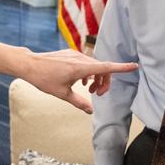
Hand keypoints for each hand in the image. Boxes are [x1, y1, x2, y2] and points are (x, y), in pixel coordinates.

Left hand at [22, 50, 136, 112]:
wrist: (29, 65)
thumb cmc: (44, 79)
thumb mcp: (62, 94)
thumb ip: (79, 102)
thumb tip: (90, 110)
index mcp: (81, 68)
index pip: (106, 67)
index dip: (121, 67)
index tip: (134, 66)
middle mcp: (80, 59)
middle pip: (102, 69)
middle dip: (104, 82)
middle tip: (99, 95)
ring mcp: (75, 55)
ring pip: (94, 66)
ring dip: (96, 78)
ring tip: (90, 90)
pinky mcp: (70, 54)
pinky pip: (85, 62)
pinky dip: (88, 72)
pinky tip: (81, 82)